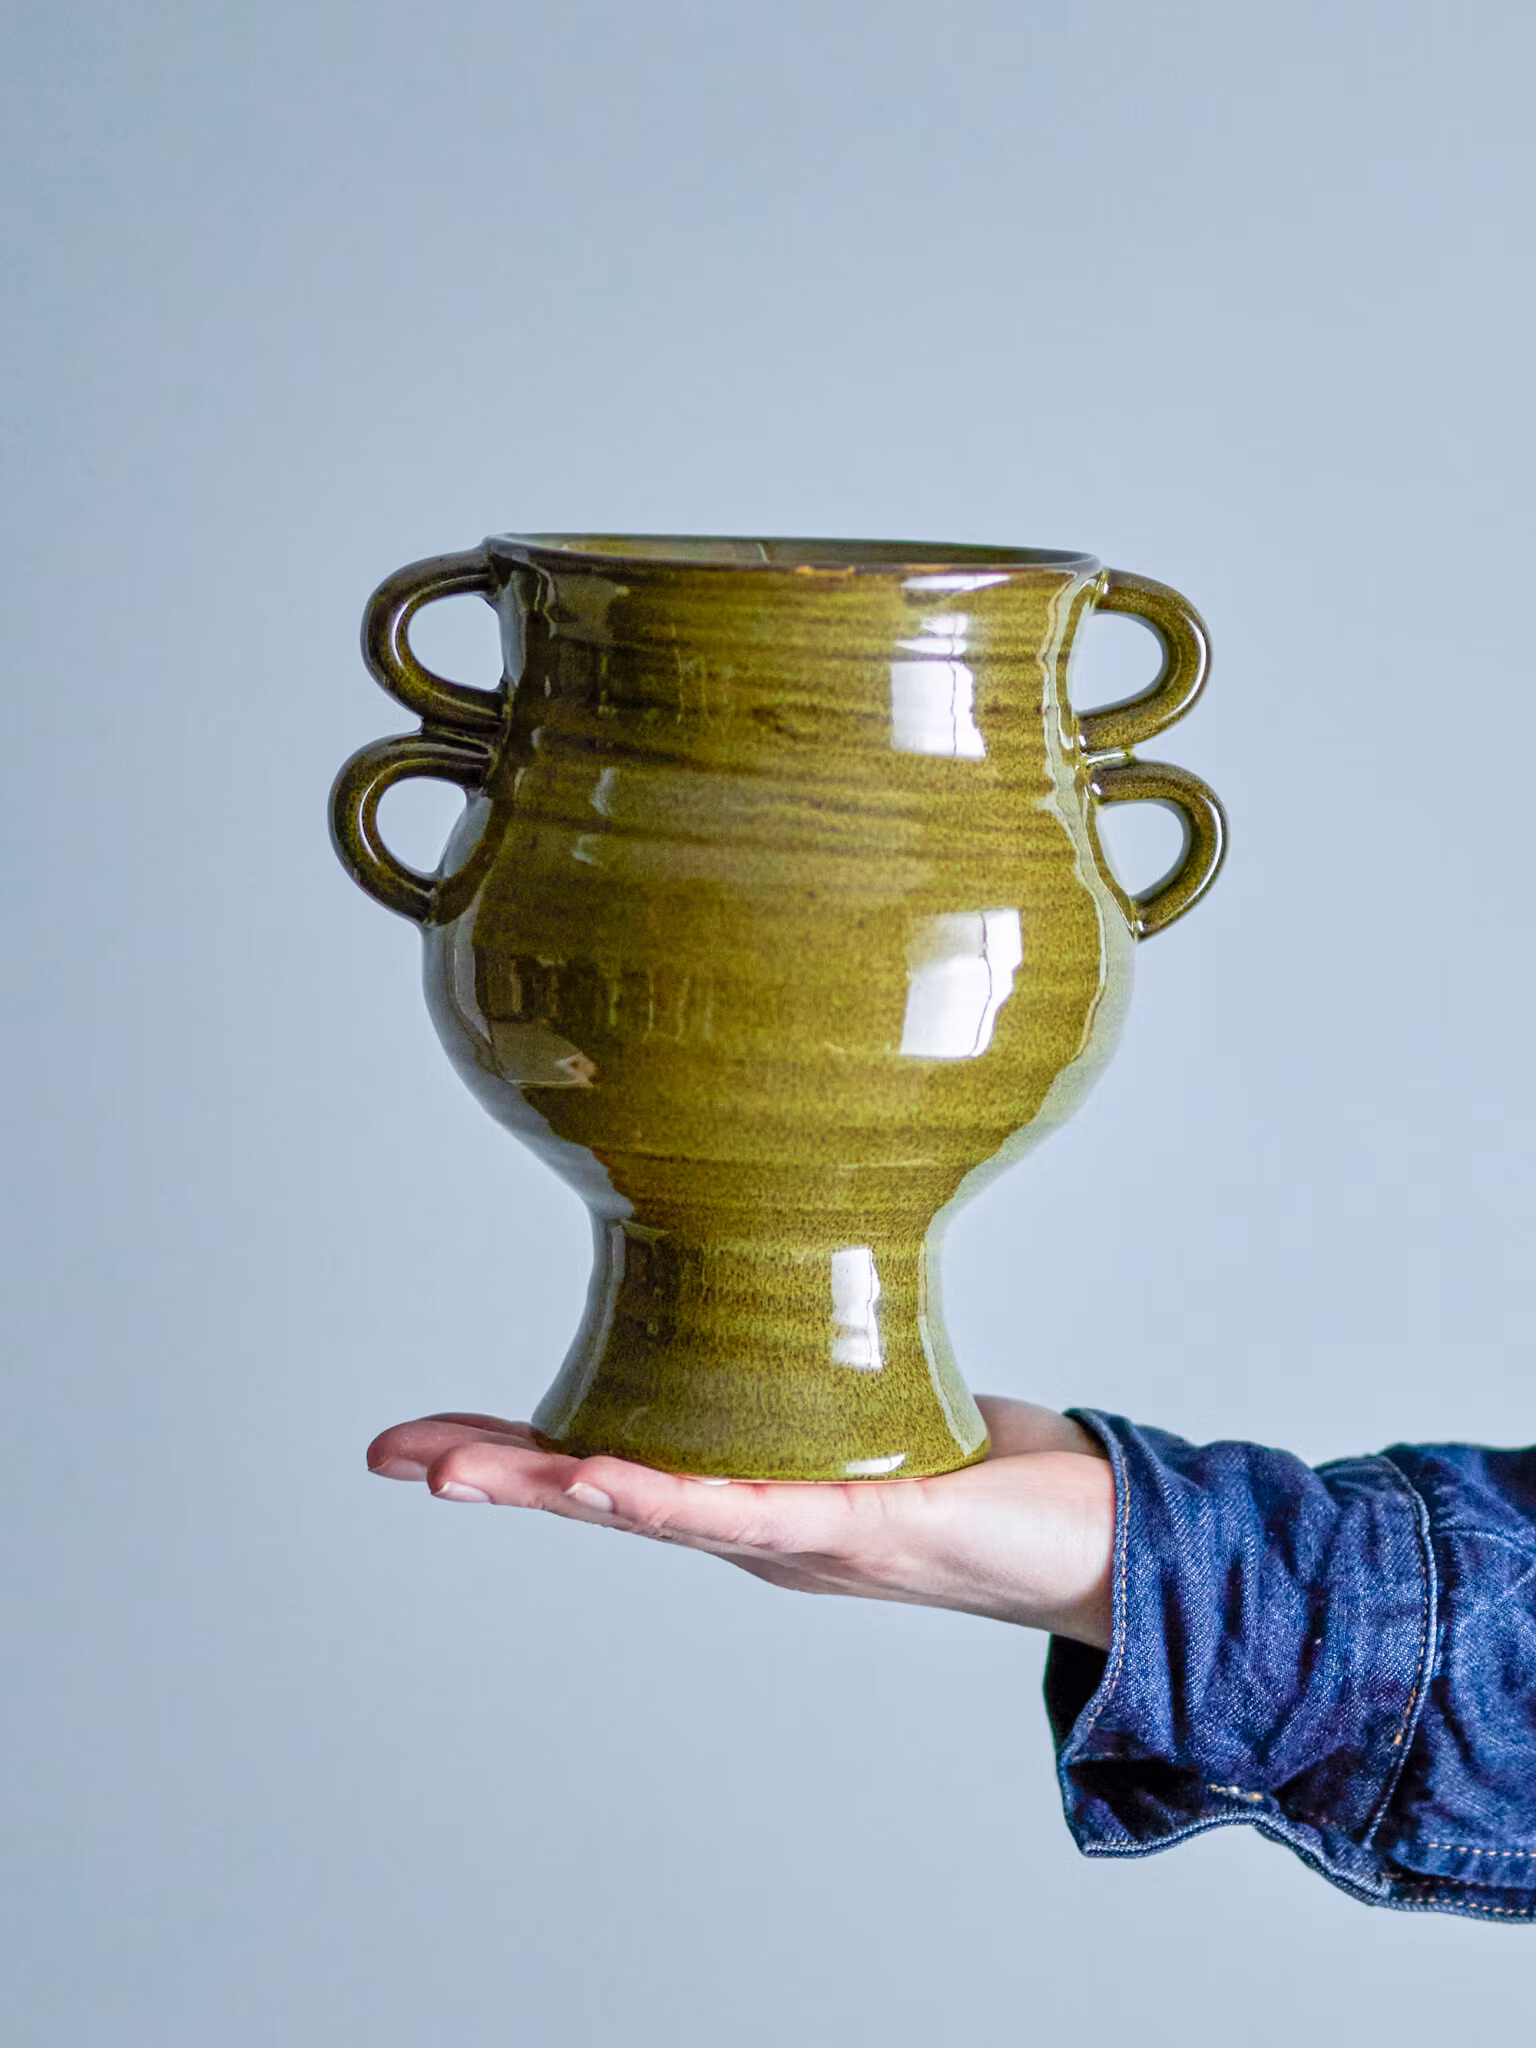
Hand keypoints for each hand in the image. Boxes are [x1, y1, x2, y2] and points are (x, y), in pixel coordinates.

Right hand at [367, 1397, 1114, 1649]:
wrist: (1096, 1539)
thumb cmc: (985, 1465)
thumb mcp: (875, 1390)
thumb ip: (817, 1340)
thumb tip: (775, 1237)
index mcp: (744, 1486)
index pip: (605, 1462)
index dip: (508, 1454)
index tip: (411, 1438)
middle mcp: (754, 1523)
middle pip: (601, 1495)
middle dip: (497, 1476)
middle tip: (398, 1457)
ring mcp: (801, 1537)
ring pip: (656, 1510)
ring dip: (560, 1490)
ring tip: (470, 1473)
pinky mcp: (865, 1529)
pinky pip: (755, 1511)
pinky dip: (675, 1496)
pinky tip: (613, 1481)